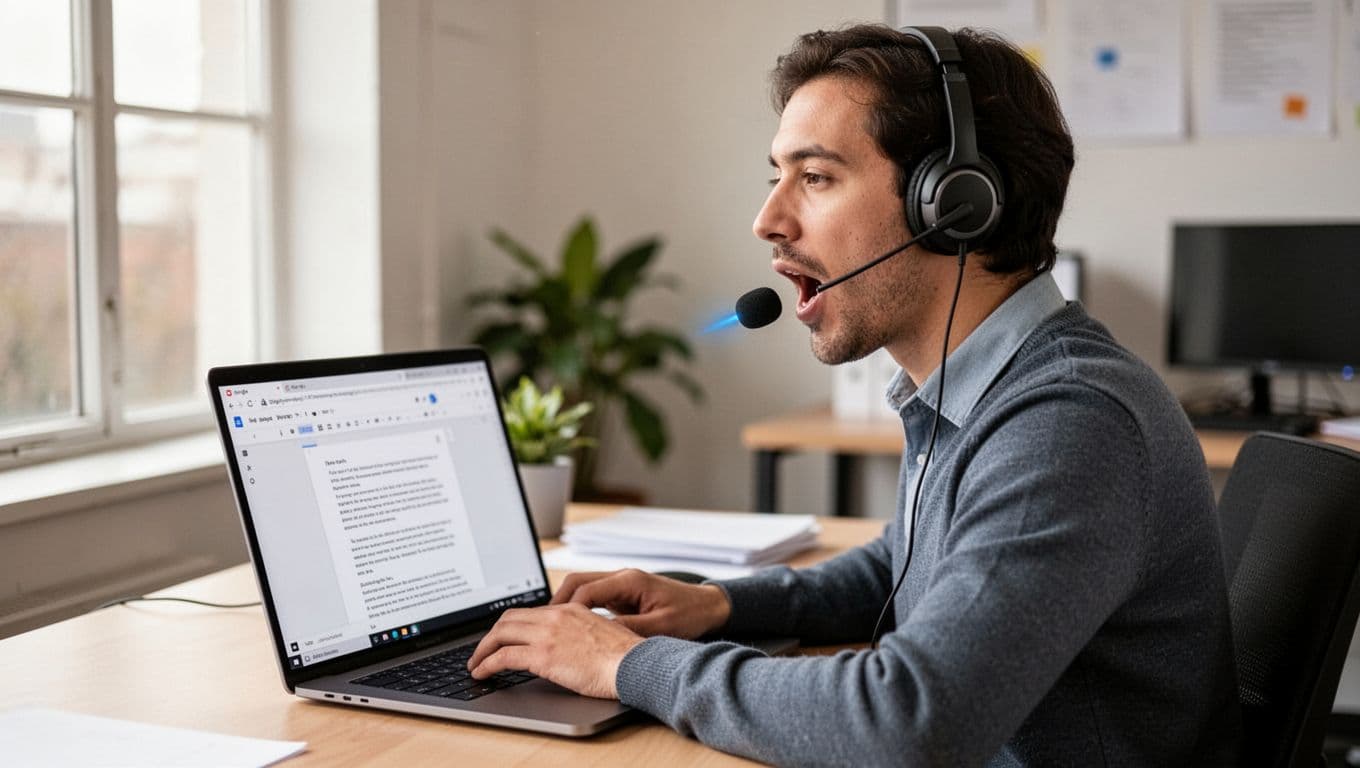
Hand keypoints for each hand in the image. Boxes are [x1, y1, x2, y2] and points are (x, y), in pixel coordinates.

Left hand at [467, 603, 642, 698]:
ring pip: (500, 634)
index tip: (503, 637)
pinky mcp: (543, 655)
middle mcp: (555, 616)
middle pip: (509, 618)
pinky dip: (486, 664)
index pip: (530, 612)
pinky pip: (503, 657)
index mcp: (570, 609)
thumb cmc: (626, 656)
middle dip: (491, 635)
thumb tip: (571, 647)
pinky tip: (482, 673)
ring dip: (482, 650)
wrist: (635, 663)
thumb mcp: (601, 634)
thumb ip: (581, 634)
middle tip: (483, 650)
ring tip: (476, 664)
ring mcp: (547, 634)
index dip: (511, 625)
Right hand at [550, 568, 731, 638]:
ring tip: (551, 627)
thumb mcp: (661, 628)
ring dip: (566, 605)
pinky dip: (578, 609)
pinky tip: (571, 627)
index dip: (567, 608)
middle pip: (577, 582)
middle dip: (557, 602)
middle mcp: (622, 578)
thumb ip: (630, 631)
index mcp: (630, 581)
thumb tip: (601, 638)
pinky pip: (592, 597)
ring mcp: (621, 584)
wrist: (709, 606)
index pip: (586, 589)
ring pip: (582, 588)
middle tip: (542, 624)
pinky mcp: (622, 594)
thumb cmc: (689, 615)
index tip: (552, 625)